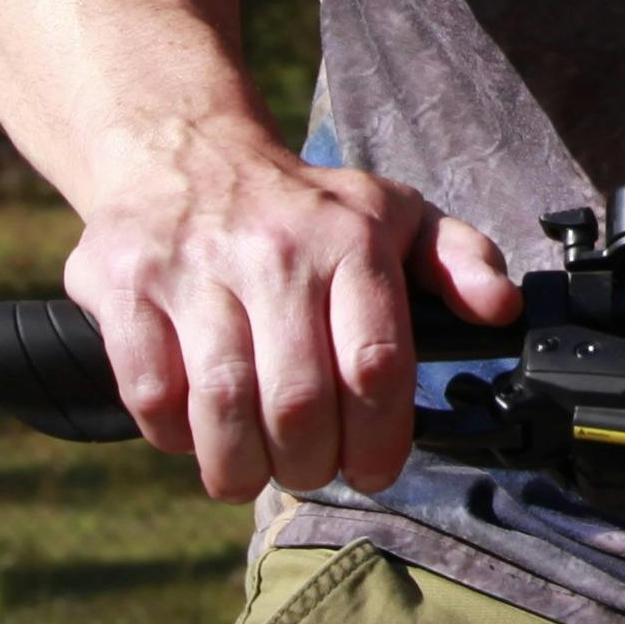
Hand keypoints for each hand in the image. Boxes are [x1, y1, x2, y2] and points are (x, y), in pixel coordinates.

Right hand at [60, 125, 523, 503]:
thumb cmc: (305, 208)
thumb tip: (501, 310)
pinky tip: (195, 431)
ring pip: (223, 404)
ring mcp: (195, 266)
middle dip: (310, 464)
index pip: (375, 363)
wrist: (185, 152)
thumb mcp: (397, 216)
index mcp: (351, 237)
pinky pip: (151, 392)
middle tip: (310, 470)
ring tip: (253, 470)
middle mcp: (274, 249)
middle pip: (300, 401)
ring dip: (241, 465)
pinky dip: (174, 435)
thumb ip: (460, 262)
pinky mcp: (123, 284)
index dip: (379, 439)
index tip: (374, 471)